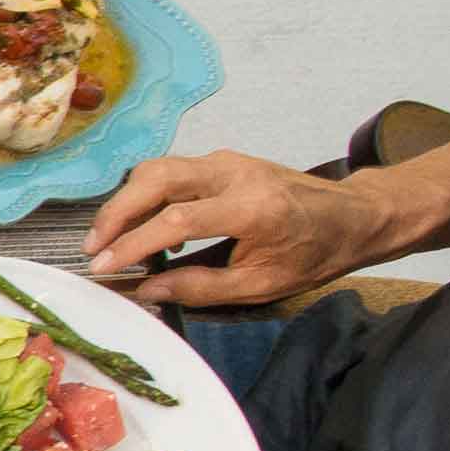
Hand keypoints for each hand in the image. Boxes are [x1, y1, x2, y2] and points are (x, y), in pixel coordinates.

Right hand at [84, 152, 448, 307]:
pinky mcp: (223, 160)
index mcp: (251, 208)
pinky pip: (172, 170)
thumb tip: (146, 290)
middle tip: (94, 247)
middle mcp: (234, 174)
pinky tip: (143, 223)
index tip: (104, 267)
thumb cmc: (313, 254)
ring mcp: (227, 161)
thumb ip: (202, 288)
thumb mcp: (263, 284)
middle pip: (156, 179)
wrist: (355, 215)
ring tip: (108, 236)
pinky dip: (146, 193)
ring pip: (159, 168)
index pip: (175, 220)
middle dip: (117, 213)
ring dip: (126, 200)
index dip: (133, 244)